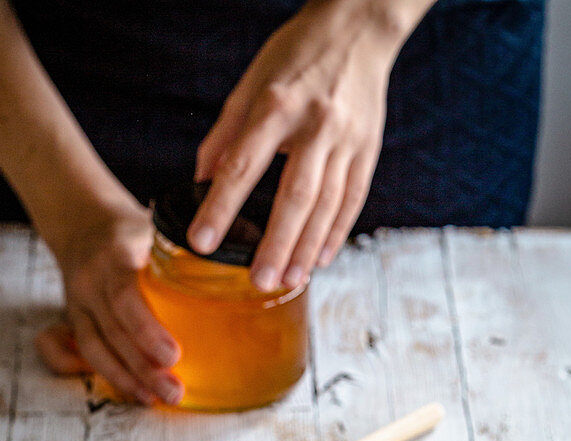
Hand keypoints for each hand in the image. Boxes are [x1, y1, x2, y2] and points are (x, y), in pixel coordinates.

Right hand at [38, 199, 182, 404]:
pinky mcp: (75, 320)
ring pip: (96, 348)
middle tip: (174, 392)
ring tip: (157, 398)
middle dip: (143, 367)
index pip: (125, 296)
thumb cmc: (132, 231)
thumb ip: (187, 252)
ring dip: (127, 379)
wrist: (82, 223)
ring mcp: (79, 303)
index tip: (173, 355)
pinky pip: (82, 353)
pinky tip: (134, 392)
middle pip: (114, 331)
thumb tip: (246, 275)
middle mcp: (91, 281)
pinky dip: (107, 375)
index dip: (146, 330)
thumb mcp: (157, 227)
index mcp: (115, 255)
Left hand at [187, 0, 430, 290]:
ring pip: (327, 205)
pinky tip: (320, 260)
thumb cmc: (297, 55)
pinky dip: (336, 234)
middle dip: (275, 243)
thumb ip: (225, 134)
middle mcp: (315, 124)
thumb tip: (202, 182)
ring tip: (288, 281)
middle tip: (258, 282)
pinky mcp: (369, 150)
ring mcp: (347, 139)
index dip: (221, 207)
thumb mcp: (251, 83)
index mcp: (277, 104)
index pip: (243, 165)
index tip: (203, 241)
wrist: (359, 27)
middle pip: (294, 195)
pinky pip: (352, 200)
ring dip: (306, 248)